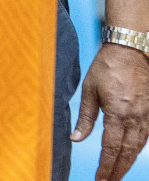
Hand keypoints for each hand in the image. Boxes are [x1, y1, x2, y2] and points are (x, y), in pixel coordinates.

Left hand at [75, 42, 148, 180]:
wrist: (129, 51)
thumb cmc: (106, 68)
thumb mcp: (89, 91)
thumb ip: (85, 117)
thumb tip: (76, 138)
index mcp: (117, 114)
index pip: (111, 148)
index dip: (106, 166)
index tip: (100, 179)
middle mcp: (135, 118)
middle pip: (127, 152)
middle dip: (118, 170)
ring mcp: (146, 115)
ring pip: (139, 146)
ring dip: (129, 161)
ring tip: (118, 173)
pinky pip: (147, 135)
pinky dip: (139, 148)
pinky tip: (132, 154)